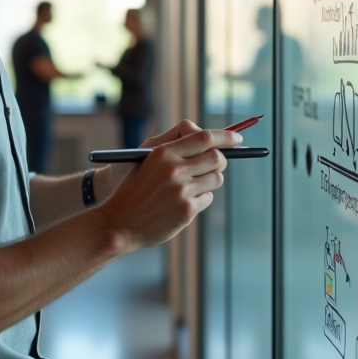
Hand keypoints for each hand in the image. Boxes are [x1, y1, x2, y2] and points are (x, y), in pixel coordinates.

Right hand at [97, 121, 239, 250]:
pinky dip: (200, 198)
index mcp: (163, 153)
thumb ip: (176, 144)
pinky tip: (182, 202)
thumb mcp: (147, 158)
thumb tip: (210, 140)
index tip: (237, 138)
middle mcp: (174, 170)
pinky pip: (207, 198)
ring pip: (216, 178)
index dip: (225, 137)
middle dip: (221, 159)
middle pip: (217, 158)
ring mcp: (181, 191)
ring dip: (210, 180)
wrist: (119, 221)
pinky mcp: (186, 211)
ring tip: (192, 185)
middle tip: (216, 163)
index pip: (204, 137)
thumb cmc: (136, 187)